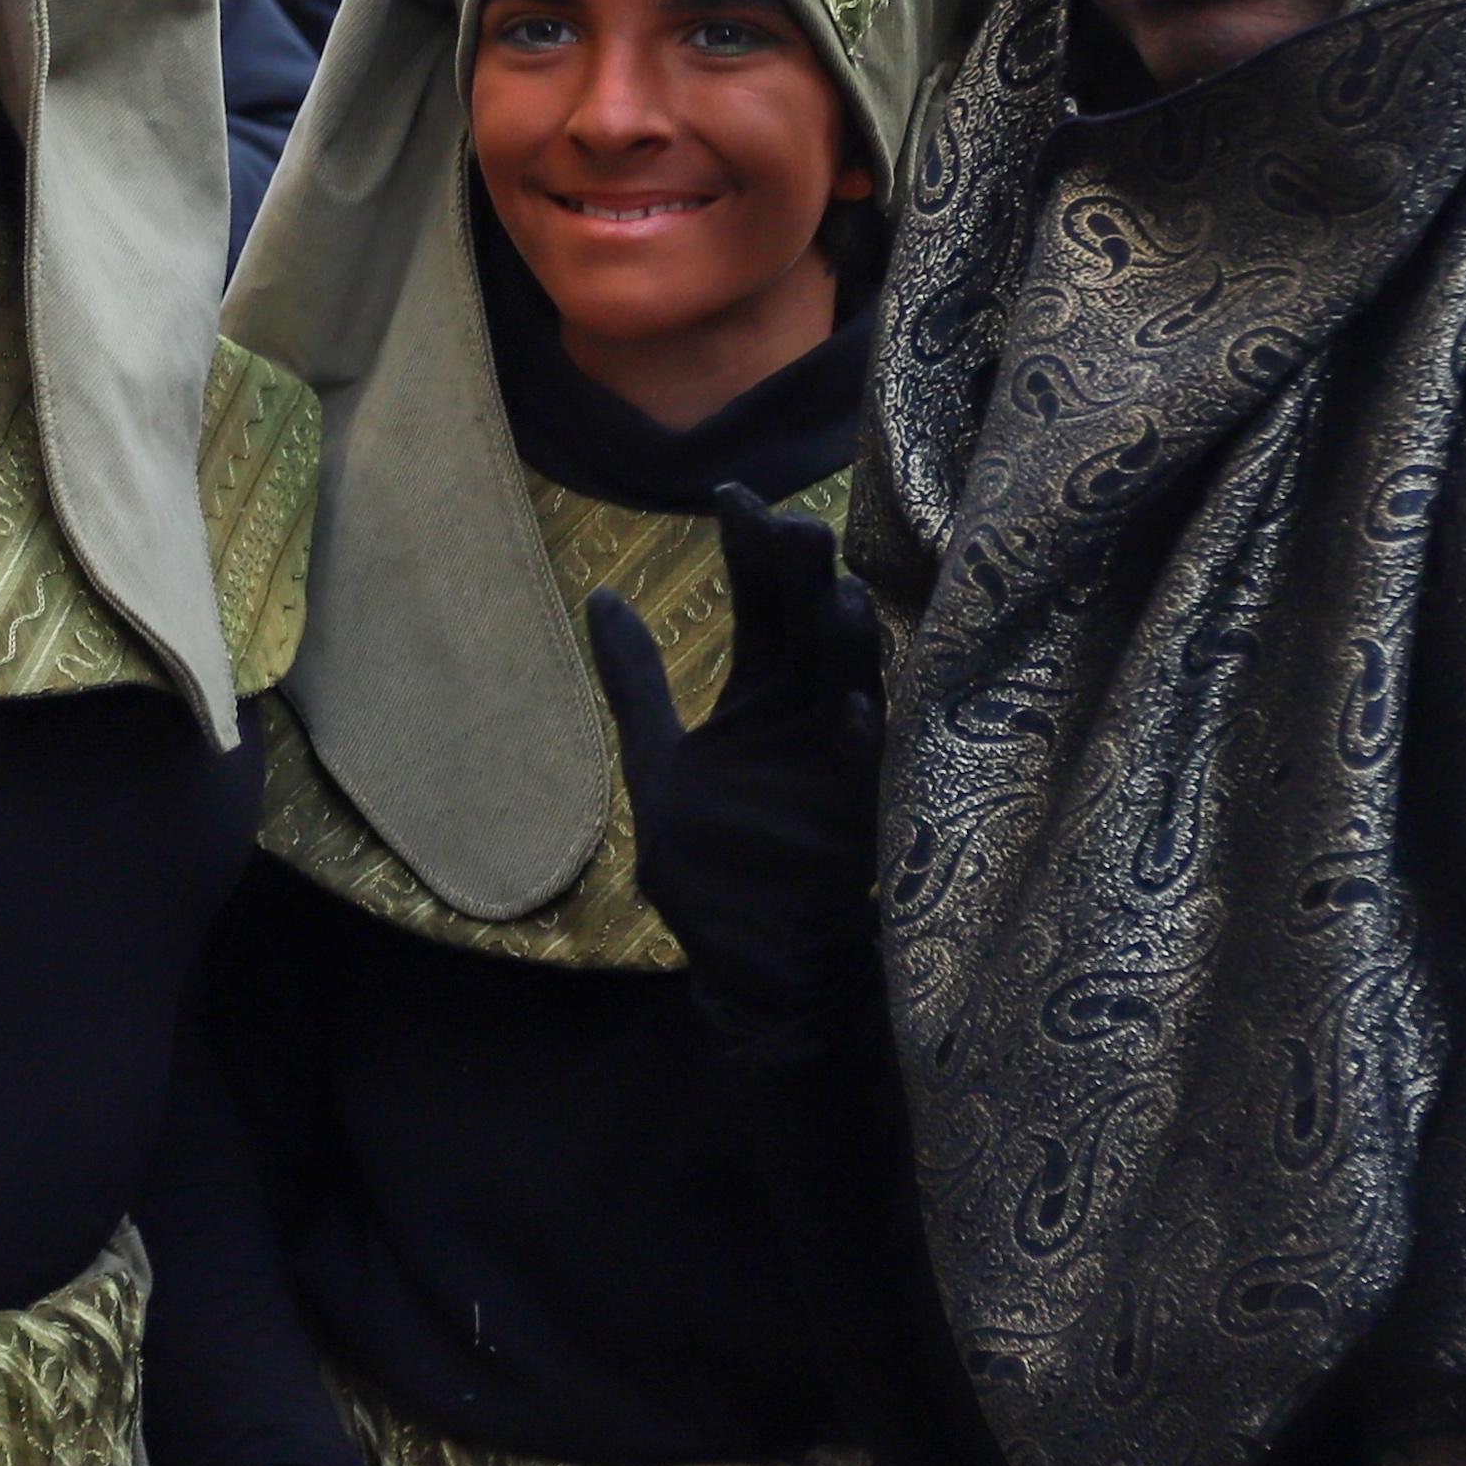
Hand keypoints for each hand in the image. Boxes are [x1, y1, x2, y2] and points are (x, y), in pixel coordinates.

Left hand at [585, 485, 883, 1058]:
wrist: (755, 969)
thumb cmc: (713, 871)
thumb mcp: (657, 768)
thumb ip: (635, 685)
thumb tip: (601, 596)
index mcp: (760, 700)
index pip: (761, 605)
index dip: (749, 550)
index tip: (732, 495)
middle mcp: (807, 718)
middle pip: (809, 629)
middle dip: (804, 579)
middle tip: (795, 527)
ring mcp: (836, 765)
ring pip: (848, 686)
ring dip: (842, 645)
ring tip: (835, 598)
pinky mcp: (854, 823)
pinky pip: (864, 778)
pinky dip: (859, 745)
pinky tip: (854, 712)